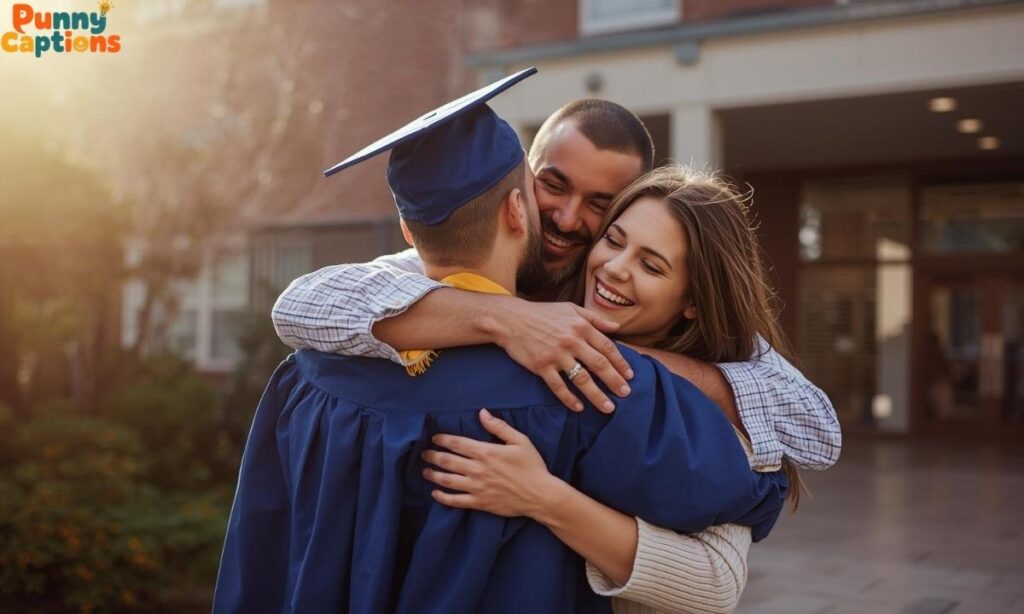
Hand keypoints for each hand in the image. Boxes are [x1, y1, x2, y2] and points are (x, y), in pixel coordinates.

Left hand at [422, 409, 565, 518]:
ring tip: (426, 471)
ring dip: (433, 475)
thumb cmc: (532, 466)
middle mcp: (478, 469)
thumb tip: (482, 413)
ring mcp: (477, 487)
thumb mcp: (520, 441)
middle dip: (432, 456)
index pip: (456, 443)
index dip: (442, 440)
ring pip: (447, 480)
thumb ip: (499, 426)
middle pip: (447, 461)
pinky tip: (435, 493)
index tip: (434, 438)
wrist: (540, 495)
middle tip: (425, 454)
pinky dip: (443, 497)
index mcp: (486, 452)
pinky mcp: (480, 503)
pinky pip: (455, 501)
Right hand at [486, 298, 632, 412]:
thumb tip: (616, 327)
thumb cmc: (542, 313)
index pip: (607, 347)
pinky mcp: (541, 366)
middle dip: (615, 381)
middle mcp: (571, 341)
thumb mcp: (570, 308)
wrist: (510, 319)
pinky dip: (569, 399)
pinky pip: (558, 386)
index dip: (620, 363)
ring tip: (608, 407)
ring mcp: (556, 355)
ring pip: (581, 379)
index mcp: (581, 326)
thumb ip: (594, 318)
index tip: (630, 376)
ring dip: (597, 395)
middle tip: (626, 394)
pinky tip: (579, 408)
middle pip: (599, 365)